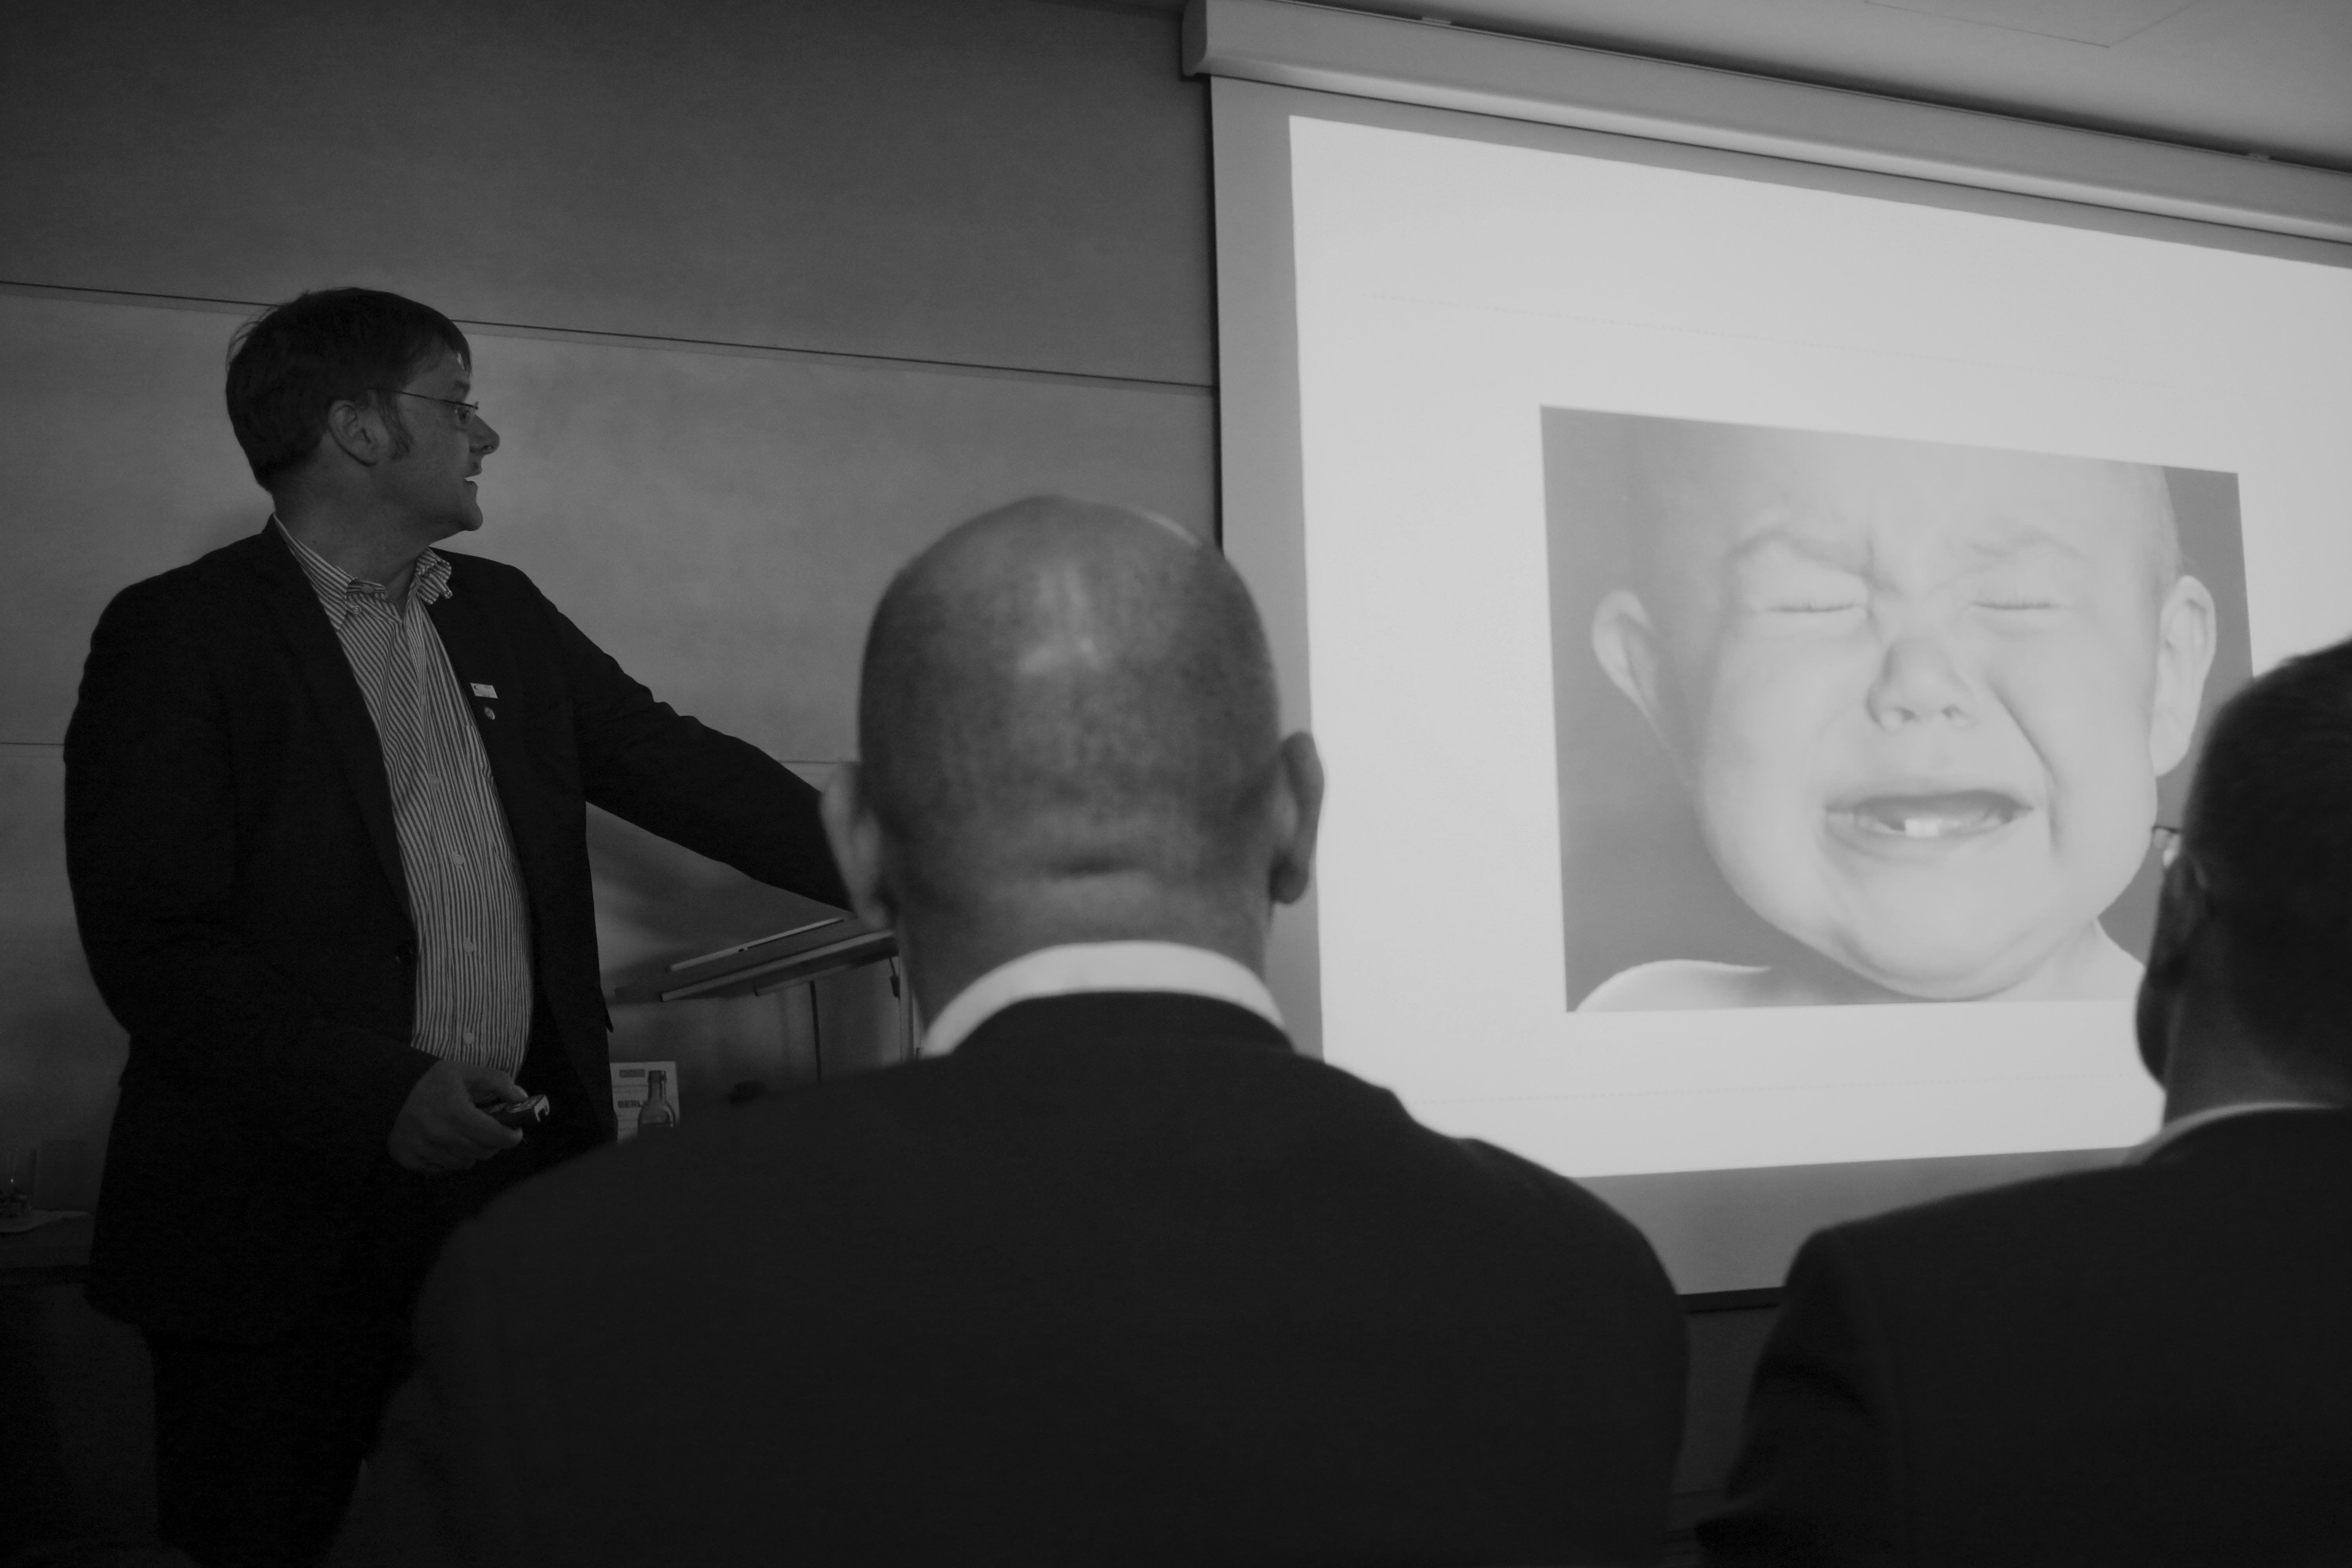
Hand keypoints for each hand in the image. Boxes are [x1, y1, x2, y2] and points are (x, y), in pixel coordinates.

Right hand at [387, 1059, 525, 1174]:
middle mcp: (438, 1135)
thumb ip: (498, 1082)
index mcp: (455, 1112)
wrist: (390, 1090)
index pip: (495, 1136)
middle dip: (492, 1142)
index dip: (511, 1136)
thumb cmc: (432, 1081)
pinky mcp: (409, 1159)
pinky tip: (445, 1141)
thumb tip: (522, 1098)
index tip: (515, 1132)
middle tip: (490, 1130)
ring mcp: (422, 1149)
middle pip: (483, 1152)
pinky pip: (443, 1169)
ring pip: (465, 1163)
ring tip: (464, 1133)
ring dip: (471, 1151)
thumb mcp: (466, 1072)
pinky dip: (450, 1158)